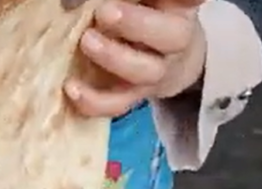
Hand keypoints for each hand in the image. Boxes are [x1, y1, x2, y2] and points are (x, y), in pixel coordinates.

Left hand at [64, 0, 206, 117]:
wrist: (166, 61)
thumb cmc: (145, 18)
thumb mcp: (142, 4)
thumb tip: (74, 1)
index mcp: (180, 10)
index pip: (189, 1)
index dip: (190, 0)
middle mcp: (175, 41)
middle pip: (171, 37)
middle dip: (136, 24)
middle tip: (105, 11)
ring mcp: (156, 73)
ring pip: (144, 72)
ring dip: (113, 57)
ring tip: (87, 40)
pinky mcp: (134, 96)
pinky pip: (117, 104)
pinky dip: (93, 100)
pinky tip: (71, 87)